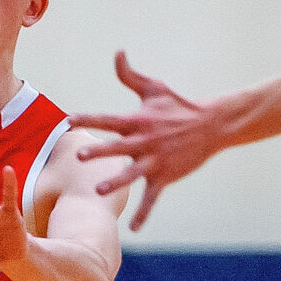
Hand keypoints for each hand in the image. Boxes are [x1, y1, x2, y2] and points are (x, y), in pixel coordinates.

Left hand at [70, 50, 234, 230]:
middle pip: (118, 146)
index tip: (68, 120)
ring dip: (116, 182)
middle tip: (80, 153)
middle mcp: (145, 141)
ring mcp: (156, 161)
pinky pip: (152, 198)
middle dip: (100, 150)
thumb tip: (118, 52)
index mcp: (138, 121)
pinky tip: (134, 229)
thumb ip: (130, 75)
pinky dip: (144, 213)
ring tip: (99, 190)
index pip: (108, 119)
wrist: (212, 125)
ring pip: (133, 173)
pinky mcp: (166, 176)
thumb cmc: (178, 106)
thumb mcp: (154, 88)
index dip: (88, 118)